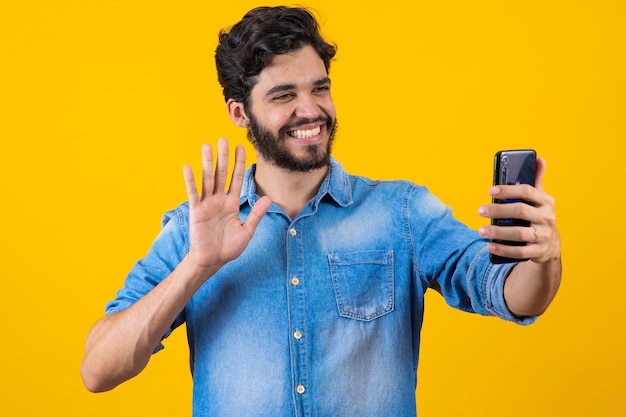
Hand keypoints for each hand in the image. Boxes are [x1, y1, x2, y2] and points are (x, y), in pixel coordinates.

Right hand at [183, 138, 270, 272]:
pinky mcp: (196, 211)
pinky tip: (189, 167)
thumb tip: (268, 198)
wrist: (212, 261)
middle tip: (223, 139)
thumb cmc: (228, 248)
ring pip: (208, 179)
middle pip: (222, 174)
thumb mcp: (247, 231)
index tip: (241, 147)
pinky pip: (193, 193)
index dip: (239, 163)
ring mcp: (207, 204)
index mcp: (232, 203)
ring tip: (206, 146)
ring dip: (207, 163)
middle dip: (223, 157)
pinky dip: (190, 181)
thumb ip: (256, 214)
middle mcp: (219, 200)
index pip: (236, 179)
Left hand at [478, 157, 560, 263]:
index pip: (527, 192)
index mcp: (546, 201)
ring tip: (481, 230)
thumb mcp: (539, 198)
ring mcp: (543, 236)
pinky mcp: (539, 251)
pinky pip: (519, 252)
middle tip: (480, 211)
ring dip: (498, 232)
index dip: (509, 190)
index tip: (490, 191)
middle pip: (521, 211)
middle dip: (499, 211)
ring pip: (519, 233)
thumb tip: (538, 158)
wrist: (550, 244)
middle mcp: (547, 218)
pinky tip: (490, 246)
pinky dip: (503, 250)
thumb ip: (536, 180)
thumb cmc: (538, 215)